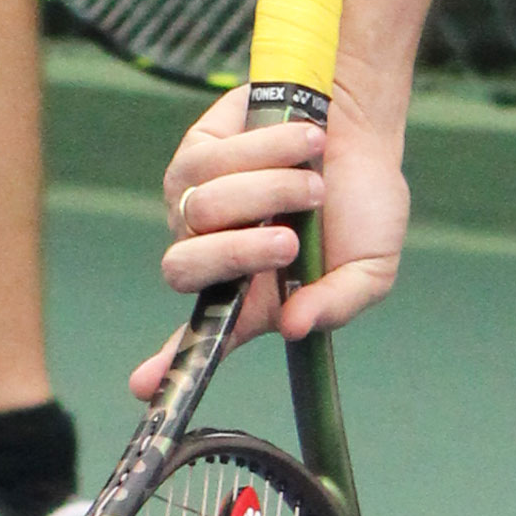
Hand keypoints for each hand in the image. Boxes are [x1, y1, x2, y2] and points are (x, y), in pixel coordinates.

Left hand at [134, 86, 411, 397]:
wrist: (364, 129)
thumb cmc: (363, 203)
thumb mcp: (370, 269)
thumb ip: (337, 304)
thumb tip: (293, 326)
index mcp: (250, 295)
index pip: (200, 337)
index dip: (168, 364)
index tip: (144, 386)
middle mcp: (213, 251)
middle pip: (183, 269)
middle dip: (238, 253)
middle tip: (289, 241)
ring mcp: (196, 201)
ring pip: (206, 205)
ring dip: (273, 190)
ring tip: (313, 182)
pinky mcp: (196, 151)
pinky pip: (212, 158)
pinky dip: (269, 149)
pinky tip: (300, 144)